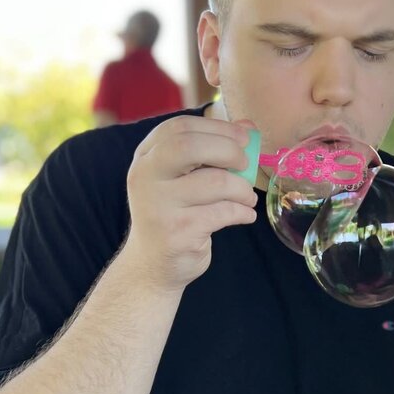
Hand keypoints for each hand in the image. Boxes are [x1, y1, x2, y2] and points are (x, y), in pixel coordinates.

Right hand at [122, 115, 257, 291]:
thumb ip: (211, 151)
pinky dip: (243, 213)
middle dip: (229, 150)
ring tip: (247, 199)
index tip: (244, 138)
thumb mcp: (184, 179)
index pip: (180, 127)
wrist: (152, 266)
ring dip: (243, 190)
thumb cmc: (175, 214)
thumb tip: (249, 127)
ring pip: (216, 182)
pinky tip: (245, 216)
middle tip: (246, 165)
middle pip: (189, 146)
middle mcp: (145, 177)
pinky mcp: (177, 232)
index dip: (218, 128)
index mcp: (146, 158)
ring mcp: (158, 206)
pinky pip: (223, 212)